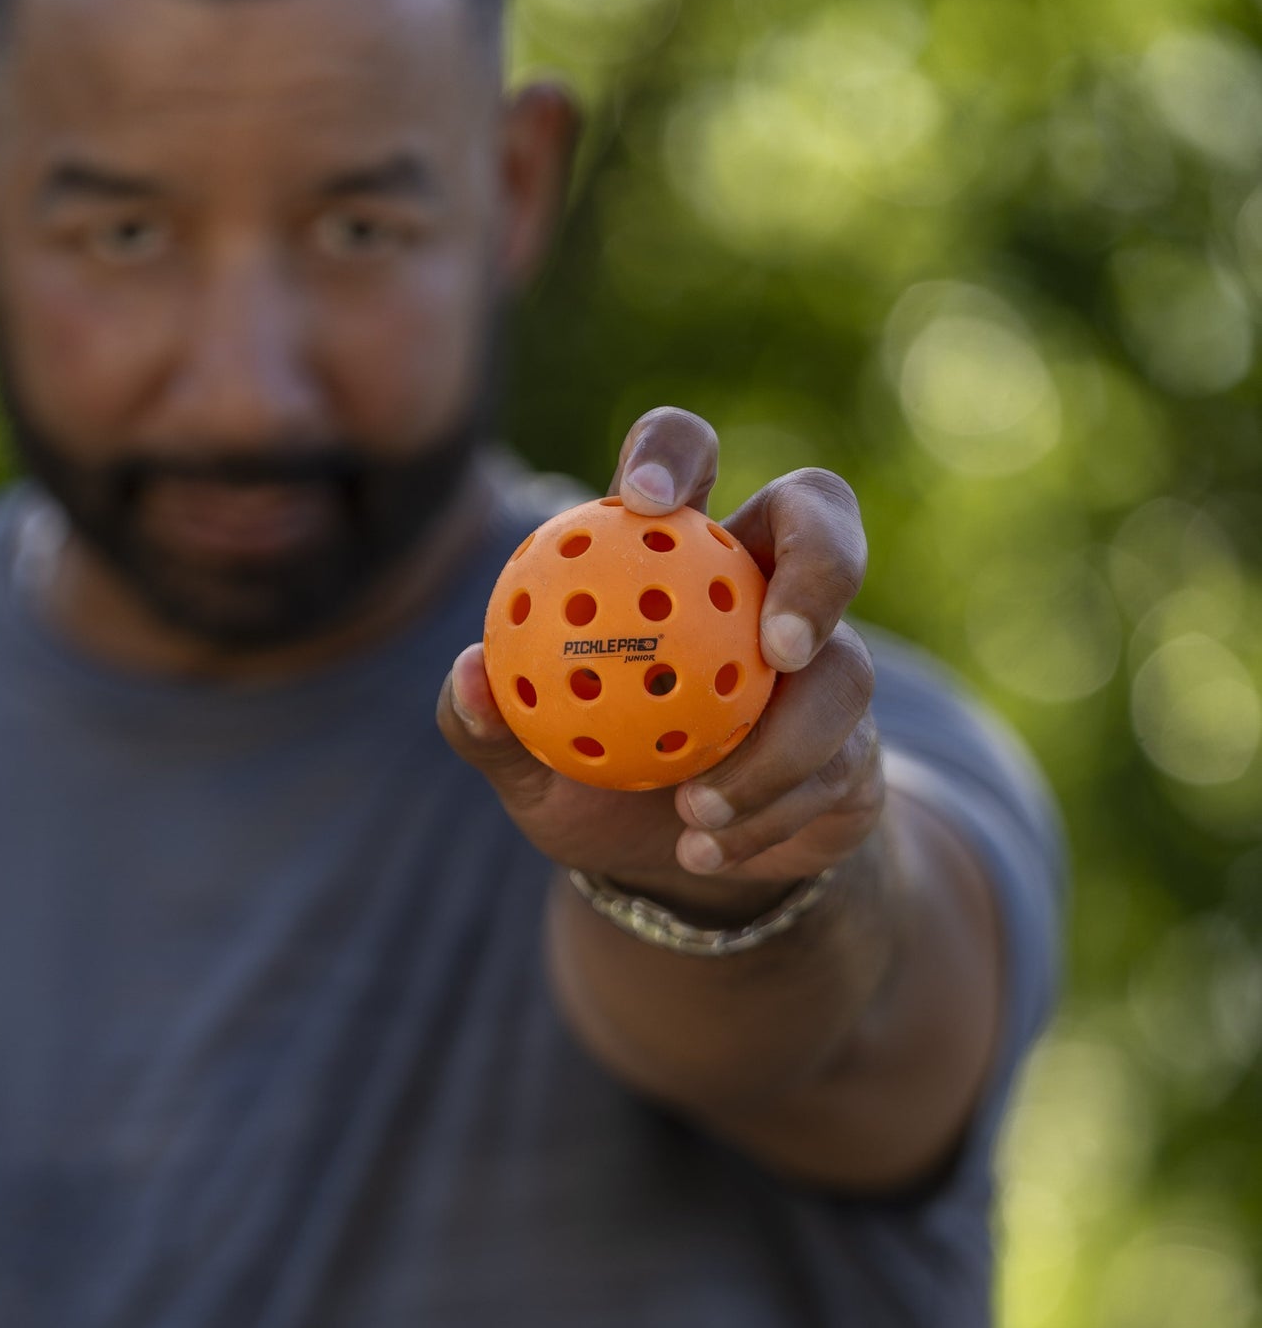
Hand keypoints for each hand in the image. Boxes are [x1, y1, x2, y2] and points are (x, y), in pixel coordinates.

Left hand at [438, 408, 882, 917]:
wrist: (666, 872)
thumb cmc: (590, 787)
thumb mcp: (523, 765)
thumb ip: (488, 720)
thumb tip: (468, 675)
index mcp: (678, 555)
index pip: (686, 461)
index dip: (672, 454)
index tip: (643, 502)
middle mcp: (764, 586)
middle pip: (823, 514)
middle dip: (822, 561)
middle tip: (778, 644)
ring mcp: (826, 662)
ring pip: (842, 670)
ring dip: (777, 750)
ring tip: (695, 807)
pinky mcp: (859, 743)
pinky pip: (835, 770)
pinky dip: (767, 816)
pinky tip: (706, 849)